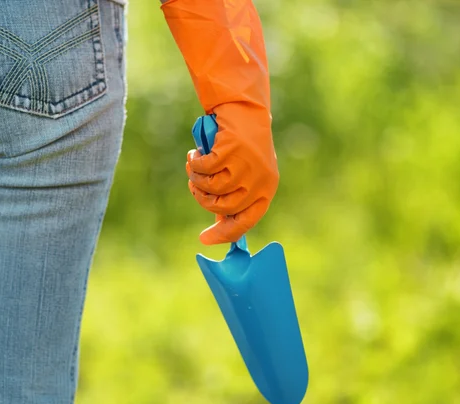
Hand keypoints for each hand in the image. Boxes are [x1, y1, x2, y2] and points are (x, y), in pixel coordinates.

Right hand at [186, 103, 278, 244]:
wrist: (243, 107)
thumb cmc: (242, 143)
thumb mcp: (245, 173)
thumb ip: (235, 197)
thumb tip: (220, 224)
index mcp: (265, 190)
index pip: (245, 222)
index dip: (223, 234)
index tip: (204, 239)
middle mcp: (259, 180)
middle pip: (223, 208)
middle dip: (202, 199)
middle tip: (194, 186)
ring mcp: (246, 166)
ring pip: (211, 189)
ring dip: (196, 180)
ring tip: (194, 167)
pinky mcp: (231, 151)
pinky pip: (204, 170)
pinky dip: (195, 163)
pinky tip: (194, 154)